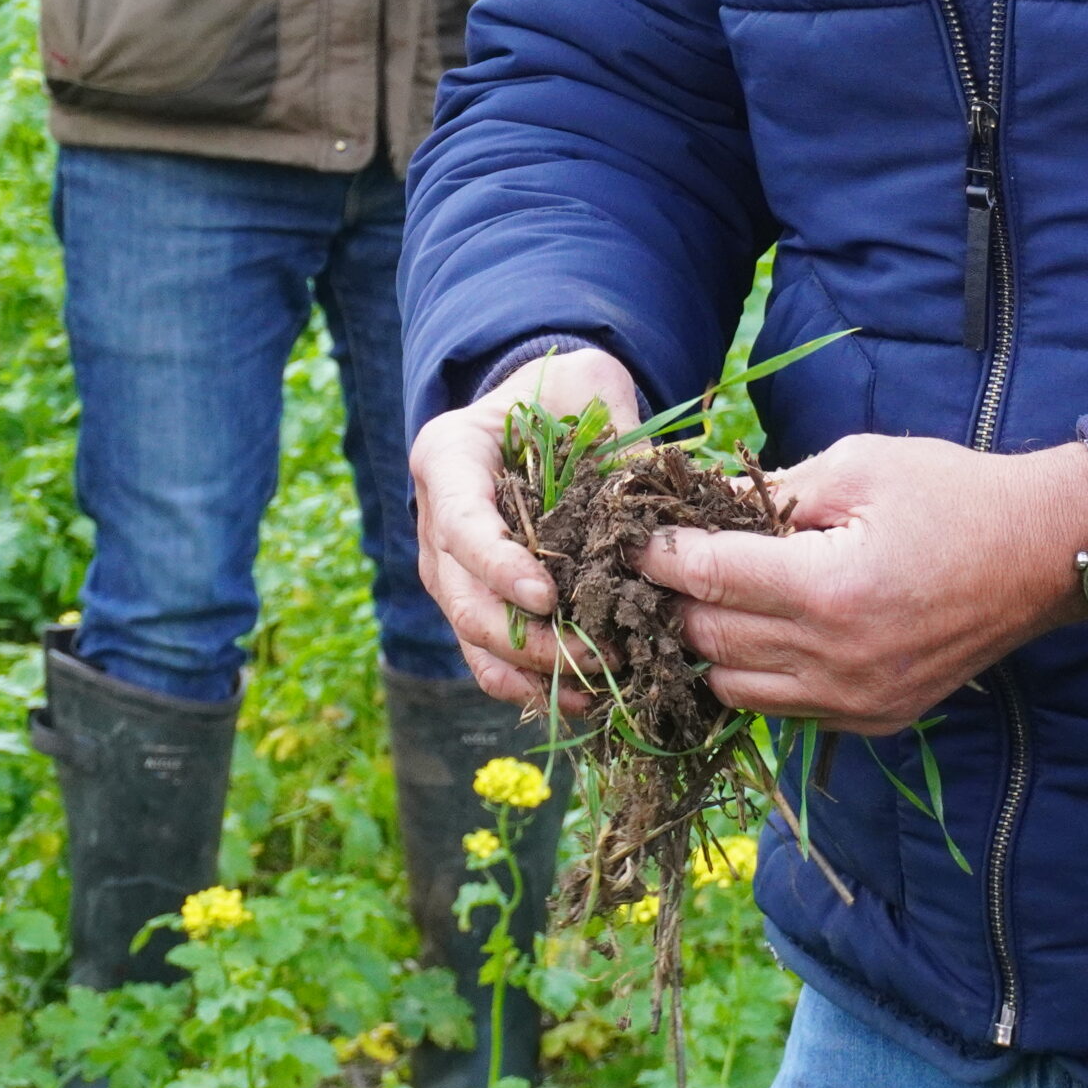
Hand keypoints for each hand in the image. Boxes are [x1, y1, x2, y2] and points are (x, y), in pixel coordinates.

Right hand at [412, 347, 640, 709]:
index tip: (547, 597)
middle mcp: (434, 519)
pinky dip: (529, 683)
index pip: (460, 525)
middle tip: (598, 653)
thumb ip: (616, 438)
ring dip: (532, 670)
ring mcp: (449, 568)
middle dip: (527, 637)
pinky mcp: (475, 600)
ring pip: (471, 639)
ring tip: (600, 686)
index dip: (499, 568)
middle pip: (462, 598)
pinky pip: (488, 656)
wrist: (543, 405)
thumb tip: (653, 512)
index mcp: (447, 458)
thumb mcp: (591, 388)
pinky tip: (585, 699)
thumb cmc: (564, 391)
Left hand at [634, 435, 1087, 734]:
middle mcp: (837, 660)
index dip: (661, 554)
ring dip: (711, 646)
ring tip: (716, 600)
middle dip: (678, 599)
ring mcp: (856, 701)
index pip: (708, 578)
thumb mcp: (857, 466)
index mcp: (830, 589)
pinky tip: (767, 633)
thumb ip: (768, 489)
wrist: (1044, 556)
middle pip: (708, 640)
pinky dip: (759, 677)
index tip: (639, 535)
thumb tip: (694, 500)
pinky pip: (782, 711)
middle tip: (671, 564)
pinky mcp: (873, 720)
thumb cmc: (953, 496)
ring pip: (732, 689)